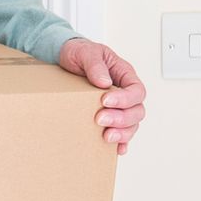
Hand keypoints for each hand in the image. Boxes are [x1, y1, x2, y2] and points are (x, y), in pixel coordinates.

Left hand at [58, 38, 147, 155]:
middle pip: (137, 111)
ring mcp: (118, 107)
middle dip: (121, 118)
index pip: (136, 90)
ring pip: (131, 124)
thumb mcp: (86, 52)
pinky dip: (121, 142)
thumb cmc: (79, 53)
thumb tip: (104, 83)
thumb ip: (95, 64)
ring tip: (106, 136)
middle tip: (100, 119)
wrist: (64, 59)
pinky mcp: (108, 117)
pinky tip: (116, 149)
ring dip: (122, 133)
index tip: (105, 101)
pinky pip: (121, 132)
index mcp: (124, 74)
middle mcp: (125, 92)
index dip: (125, 99)